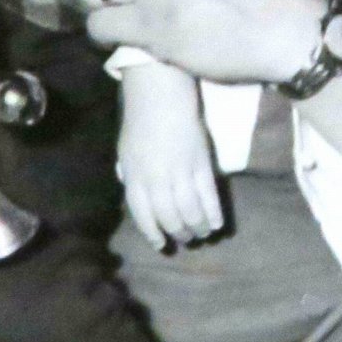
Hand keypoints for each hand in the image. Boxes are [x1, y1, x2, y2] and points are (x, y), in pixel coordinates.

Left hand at [117, 62, 222, 249]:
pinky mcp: (201, 164)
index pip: (143, 216)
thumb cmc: (141, 123)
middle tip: (185, 238)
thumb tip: (140, 200)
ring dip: (196, 228)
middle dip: (178, 233)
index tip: (161, 244)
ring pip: (190, 212)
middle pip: (169, 217)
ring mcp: (180, 173)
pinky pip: (208, 196)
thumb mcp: (126, 154)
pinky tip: (215, 224)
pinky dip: (212, 213)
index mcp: (135, 178)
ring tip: (201, 234)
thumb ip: (132, 178)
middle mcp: (156, 180)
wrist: (161, 97)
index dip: (153, 234)